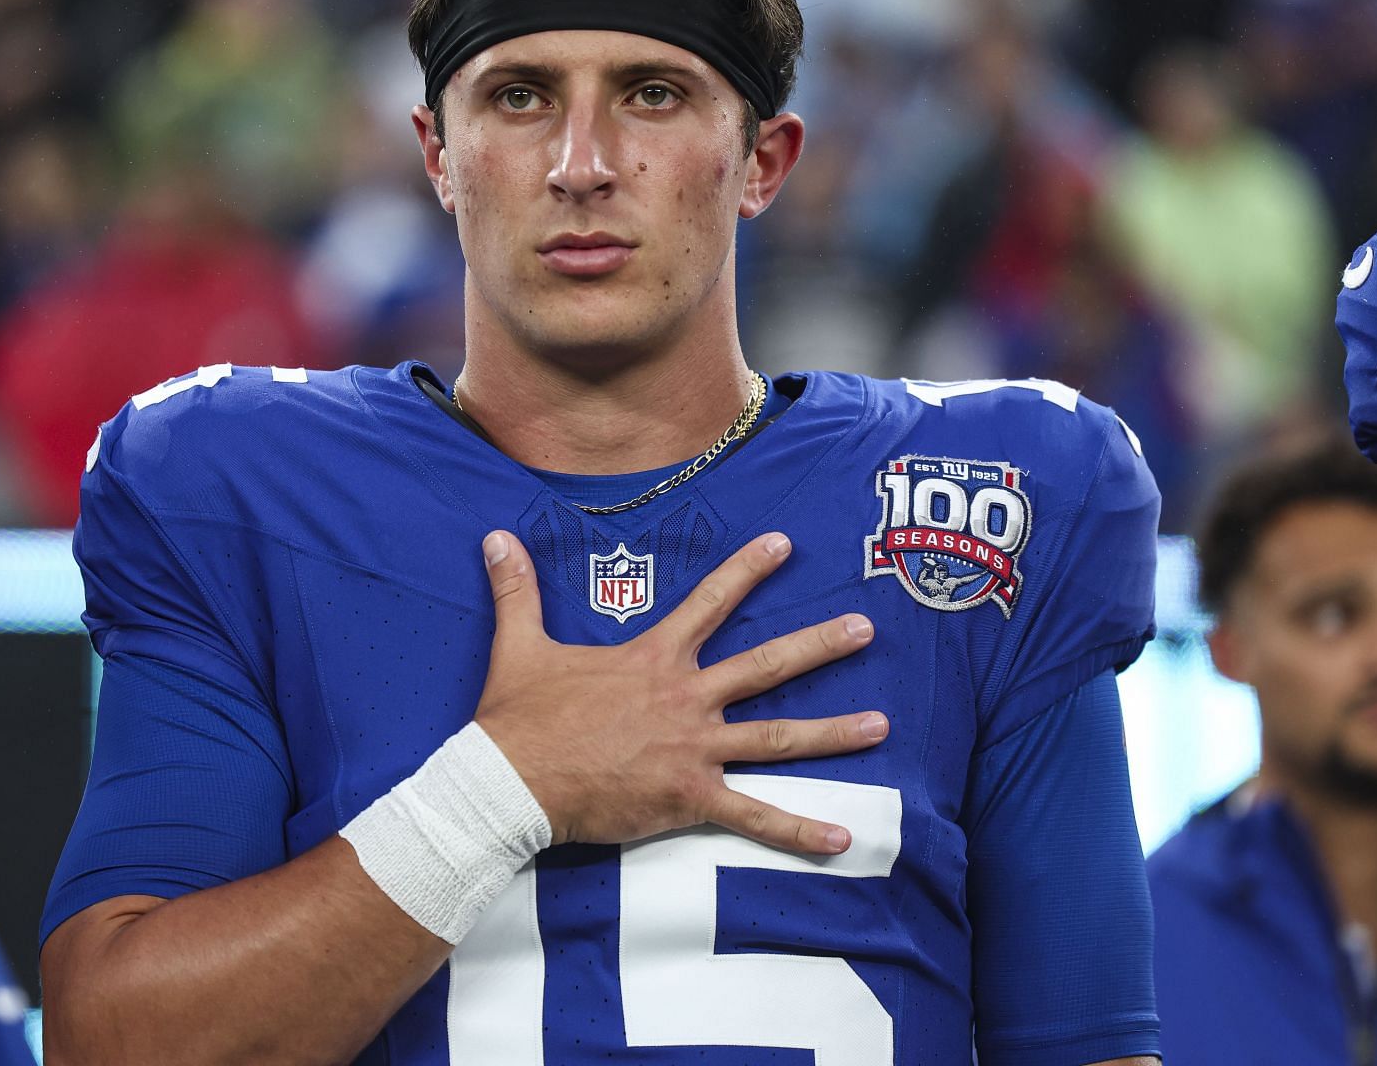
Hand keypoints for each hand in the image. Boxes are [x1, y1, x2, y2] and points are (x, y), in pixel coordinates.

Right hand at [473, 530, 886, 854]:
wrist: (510, 781)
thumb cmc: (517, 718)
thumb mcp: (518, 645)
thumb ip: (517, 590)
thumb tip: (495, 538)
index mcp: (652, 659)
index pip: (709, 602)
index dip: (747, 570)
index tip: (784, 545)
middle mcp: (685, 698)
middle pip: (765, 665)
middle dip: (819, 646)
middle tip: (865, 631)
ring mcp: (693, 748)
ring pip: (775, 739)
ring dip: (831, 732)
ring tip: (882, 725)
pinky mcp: (689, 797)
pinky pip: (752, 816)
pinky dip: (797, 830)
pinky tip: (841, 838)